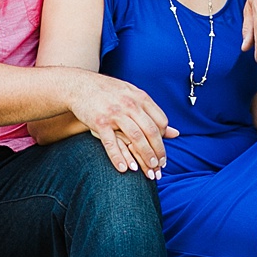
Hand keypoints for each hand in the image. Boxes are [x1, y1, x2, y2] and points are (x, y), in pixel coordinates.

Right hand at [64, 72, 178, 178]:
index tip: (162, 151)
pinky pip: (111, 143)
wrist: (80, 85)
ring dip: (144, 155)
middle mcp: (130, 105)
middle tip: (160, 166)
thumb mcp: (134, 97)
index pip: (160, 121)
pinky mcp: (99, 122)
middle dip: (158, 151)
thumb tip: (175, 133)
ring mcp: (115, 113)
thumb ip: (153, 114)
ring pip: (135, 138)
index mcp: (140, 98)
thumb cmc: (109, 93)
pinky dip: (118, 157)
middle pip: (151, 131)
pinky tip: (124, 169)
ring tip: (149, 170)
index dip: (163, 138)